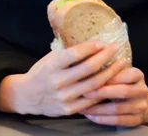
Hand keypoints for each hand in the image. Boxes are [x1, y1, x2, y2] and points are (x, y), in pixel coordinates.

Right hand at [0, 42, 127, 116]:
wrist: (27, 95)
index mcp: (51, 65)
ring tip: (120, 64)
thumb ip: (66, 52)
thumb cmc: (41, 73)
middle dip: (105, 57)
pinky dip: (103, 90)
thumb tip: (87, 39)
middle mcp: (58, 81)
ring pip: (94, 84)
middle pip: (88, 68)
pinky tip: (112, 82)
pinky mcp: (69, 109)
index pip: (74, 54)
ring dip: (110, 73)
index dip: (90, 47)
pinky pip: (92, 100)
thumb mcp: (49, 59)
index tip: (102, 42)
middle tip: (115, 48)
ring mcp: (64, 97)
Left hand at [79, 67, 147, 128]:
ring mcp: (141, 106)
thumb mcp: (117, 73)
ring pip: (117, 109)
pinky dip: (102, 119)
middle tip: (83, 93)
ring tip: (82, 107)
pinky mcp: (137, 120)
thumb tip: (84, 65)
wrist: (137, 100)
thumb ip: (106, 69)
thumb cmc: (120, 82)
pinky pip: (117, 121)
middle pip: (122, 92)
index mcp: (137, 74)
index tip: (88, 78)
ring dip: (97, 109)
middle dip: (101, 93)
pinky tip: (90, 115)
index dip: (106, 76)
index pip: (124, 74)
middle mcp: (142, 90)